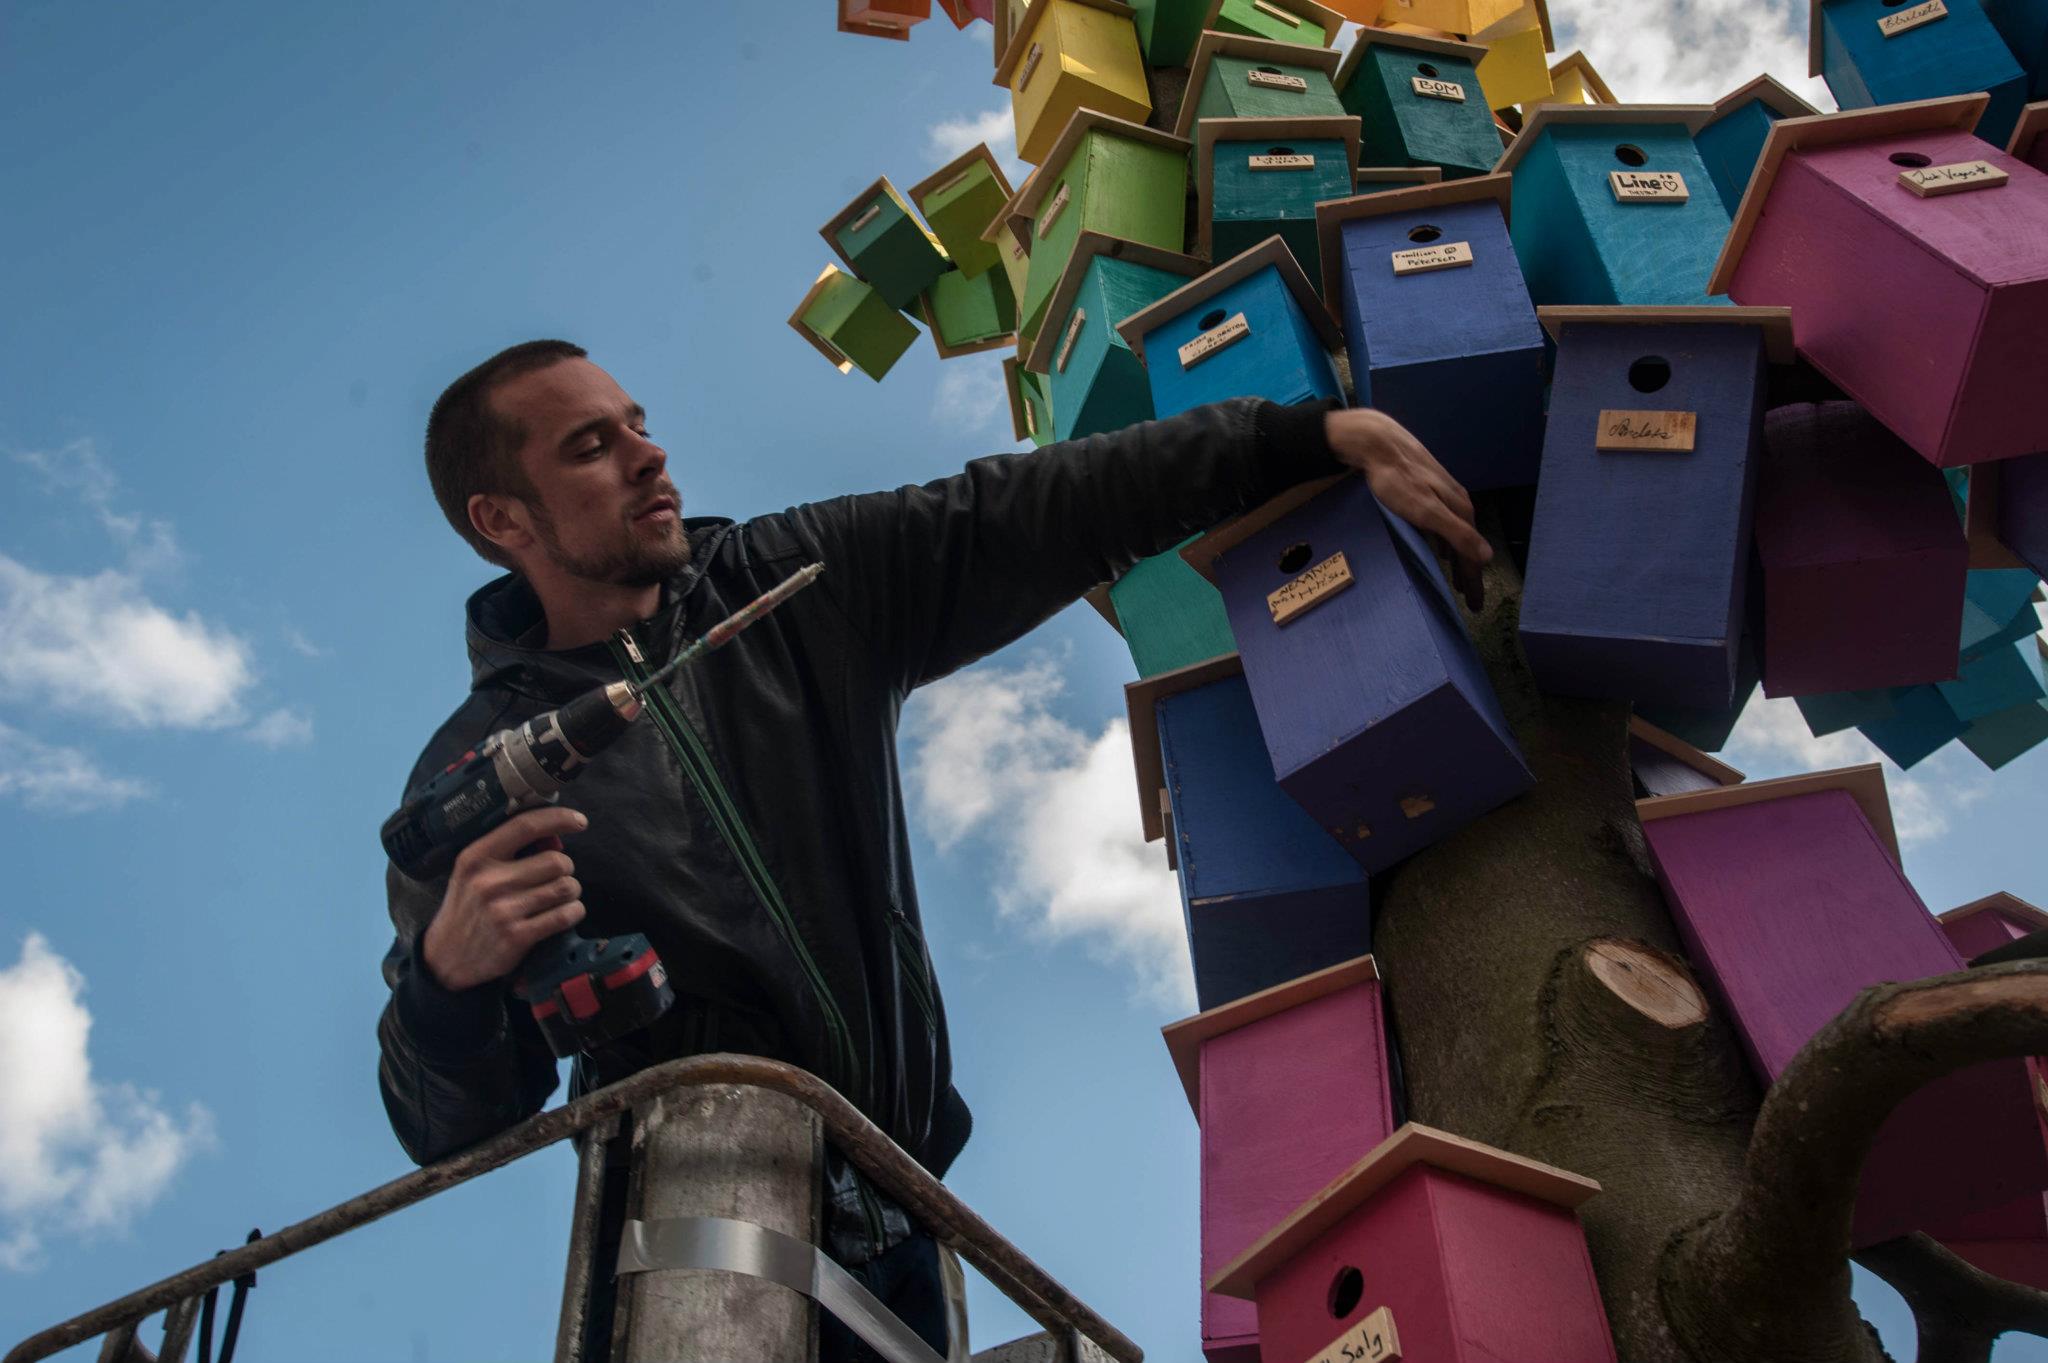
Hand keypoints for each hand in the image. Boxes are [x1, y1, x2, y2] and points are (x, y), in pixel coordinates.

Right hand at [421, 806, 589, 992]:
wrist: (445, 958)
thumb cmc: (467, 909)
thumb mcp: (472, 873)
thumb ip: (506, 852)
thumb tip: (555, 836)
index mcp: (477, 857)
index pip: (525, 826)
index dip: (558, 818)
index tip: (579, 821)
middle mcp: (489, 881)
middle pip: (556, 861)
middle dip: (566, 869)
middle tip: (557, 878)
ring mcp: (503, 910)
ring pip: (565, 887)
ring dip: (571, 892)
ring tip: (559, 897)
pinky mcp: (517, 936)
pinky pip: (565, 915)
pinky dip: (573, 912)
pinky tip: (564, 913)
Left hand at [1323, 408, 1490, 611]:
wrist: (1379, 442)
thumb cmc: (1399, 479)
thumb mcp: (1427, 511)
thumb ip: (1457, 534)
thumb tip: (1488, 557)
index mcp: (1460, 511)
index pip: (1472, 555)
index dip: (1474, 581)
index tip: (1476, 605)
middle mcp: (1457, 503)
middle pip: (1467, 545)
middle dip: (1469, 574)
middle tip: (1469, 600)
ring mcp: (1443, 495)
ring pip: (1455, 534)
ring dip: (1457, 559)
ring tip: (1456, 579)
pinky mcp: (1428, 490)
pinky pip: (1443, 524)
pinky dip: (1445, 543)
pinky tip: (1437, 548)